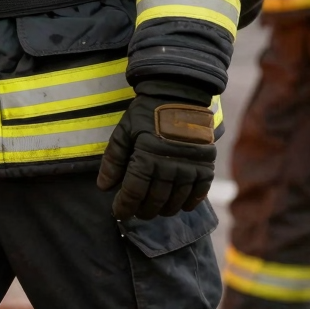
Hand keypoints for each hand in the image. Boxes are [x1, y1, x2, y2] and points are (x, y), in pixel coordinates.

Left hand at [96, 80, 215, 219]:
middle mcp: (170, 167)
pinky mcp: (206, 167)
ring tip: (154, 210)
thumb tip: (103, 187)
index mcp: (146, 157)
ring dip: (163, 210)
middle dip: (142, 210)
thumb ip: (113, 159)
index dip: (124, 206)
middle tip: (136, 213)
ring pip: (175, 201)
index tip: (118, 213)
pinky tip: (178, 205)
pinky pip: (198, 194)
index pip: (133, 193)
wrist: (179, 95)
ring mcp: (190, 168)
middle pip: (155, 201)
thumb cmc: (146, 113)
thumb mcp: (123, 131)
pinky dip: (187, 203)